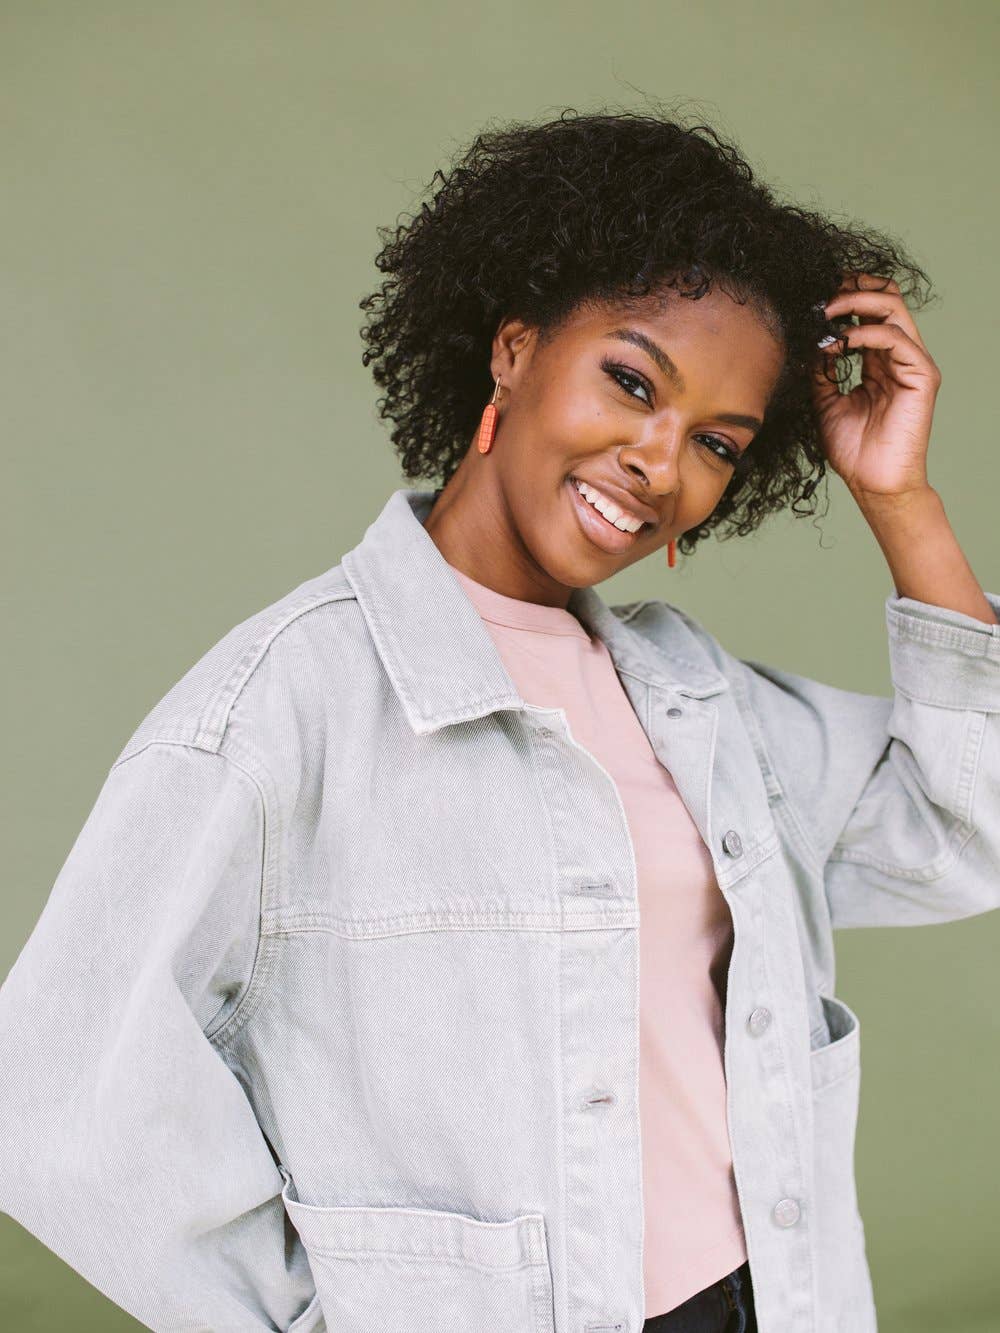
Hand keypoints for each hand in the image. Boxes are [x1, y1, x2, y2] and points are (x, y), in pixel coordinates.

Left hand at [811, 272, 941, 499]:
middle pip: (886, 298)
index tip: (814, 299)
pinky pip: (896, 339)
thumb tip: (809, 341)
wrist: (871, 482)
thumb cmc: (852, 449)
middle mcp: (898, 355)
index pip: (869, 311)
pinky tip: (840, 342)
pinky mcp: (921, 376)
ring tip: (826, 313)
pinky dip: (865, 333)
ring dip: (855, 304)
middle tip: (821, 297)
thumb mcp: (824, 401)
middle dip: (853, 289)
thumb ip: (821, 370)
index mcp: (878, 360)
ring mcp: (912, 363)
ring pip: (893, 309)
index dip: (845, 296)